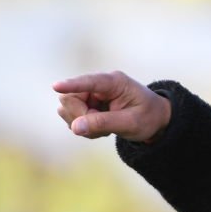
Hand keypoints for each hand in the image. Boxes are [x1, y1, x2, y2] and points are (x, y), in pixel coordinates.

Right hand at [53, 71, 171, 142]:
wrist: (155, 120)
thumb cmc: (148, 117)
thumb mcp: (130, 123)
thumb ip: (103, 123)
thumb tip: (75, 127)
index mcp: (115, 82)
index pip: (90, 81)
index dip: (72, 85)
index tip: (56, 86)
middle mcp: (99, 84)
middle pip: (70, 98)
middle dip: (81, 117)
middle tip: (102, 129)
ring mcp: (90, 94)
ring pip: (67, 108)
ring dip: (82, 124)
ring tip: (106, 128)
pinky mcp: (85, 104)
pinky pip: (71, 117)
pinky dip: (83, 127)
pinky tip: (101, 128)